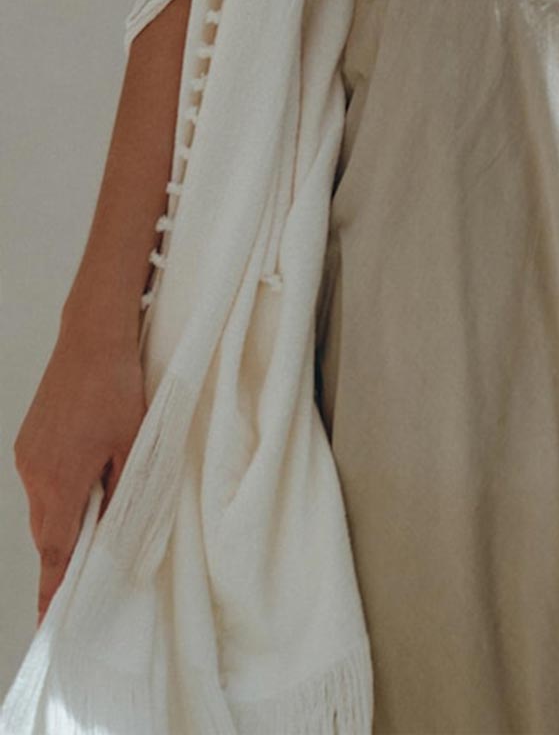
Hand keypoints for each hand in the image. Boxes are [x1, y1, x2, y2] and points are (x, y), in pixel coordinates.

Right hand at [12, 324, 146, 623]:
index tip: (47, 619)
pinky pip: (39, 481)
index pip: (54, 550)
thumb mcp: (133, 443)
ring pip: (43, 506)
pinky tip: (82, 475)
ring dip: (64, 516)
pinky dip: (58, 490)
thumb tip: (116, 527)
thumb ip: (124, 490)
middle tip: (83, 570)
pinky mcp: (27, 441)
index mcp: (62, 481)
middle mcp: (35, 473)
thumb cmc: (118, 386)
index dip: (52, 587)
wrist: (91, 337)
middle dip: (64, 551)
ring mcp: (26, 456)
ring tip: (94, 509)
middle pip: (47, 531)